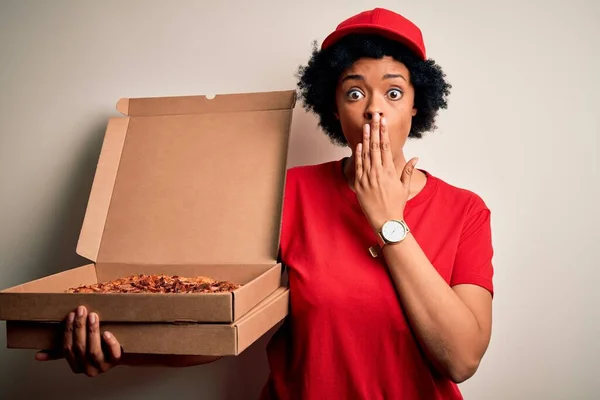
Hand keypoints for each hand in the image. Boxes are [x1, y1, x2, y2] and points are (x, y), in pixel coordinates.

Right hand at [35, 306, 121, 376]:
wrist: (118, 355)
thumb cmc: (95, 349)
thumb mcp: (77, 351)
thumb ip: (59, 352)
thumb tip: (37, 356)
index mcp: (76, 366)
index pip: (67, 349)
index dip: (68, 331)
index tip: (71, 314)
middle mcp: (88, 369)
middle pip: (80, 348)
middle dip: (79, 327)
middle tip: (82, 310)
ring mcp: (103, 366)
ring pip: (93, 350)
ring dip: (92, 331)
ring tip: (93, 315)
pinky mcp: (116, 361)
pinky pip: (113, 353)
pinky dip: (109, 343)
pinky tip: (107, 332)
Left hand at [354, 113, 417, 231]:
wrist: (385, 221)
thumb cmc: (396, 204)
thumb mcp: (404, 187)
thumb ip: (408, 171)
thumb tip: (415, 157)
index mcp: (390, 171)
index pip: (385, 147)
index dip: (383, 133)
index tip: (383, 122)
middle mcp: (378, 172)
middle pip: (375, 146)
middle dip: (374, 130)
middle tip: (374, 117)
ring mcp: (368, 178)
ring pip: (366, 154)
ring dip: (365, 139)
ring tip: (365, 126)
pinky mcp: (359, 184)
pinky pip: (358, 166)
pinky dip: (358, 155)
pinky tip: (358, 144)